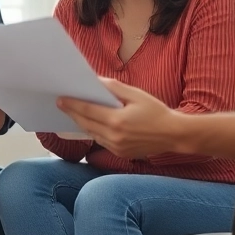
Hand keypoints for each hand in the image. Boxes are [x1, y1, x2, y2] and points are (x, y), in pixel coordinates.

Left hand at [57, 78, 188, 158]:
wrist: (173, 134)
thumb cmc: (156, 112)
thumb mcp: (136, 95)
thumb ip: (114, 88)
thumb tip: (96, 81)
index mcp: (117, 121)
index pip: (87, 111)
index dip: (72, 104)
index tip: (60, 99)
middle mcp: (114, 137)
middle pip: (86, 124)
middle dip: (72, 113)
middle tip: (61, 104)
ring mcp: (116, 148)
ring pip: (92, 134)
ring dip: (81, 123)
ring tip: (72, 113)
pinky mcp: (120, 154)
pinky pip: (101, 141)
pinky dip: (94, 132)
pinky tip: (90, 124)